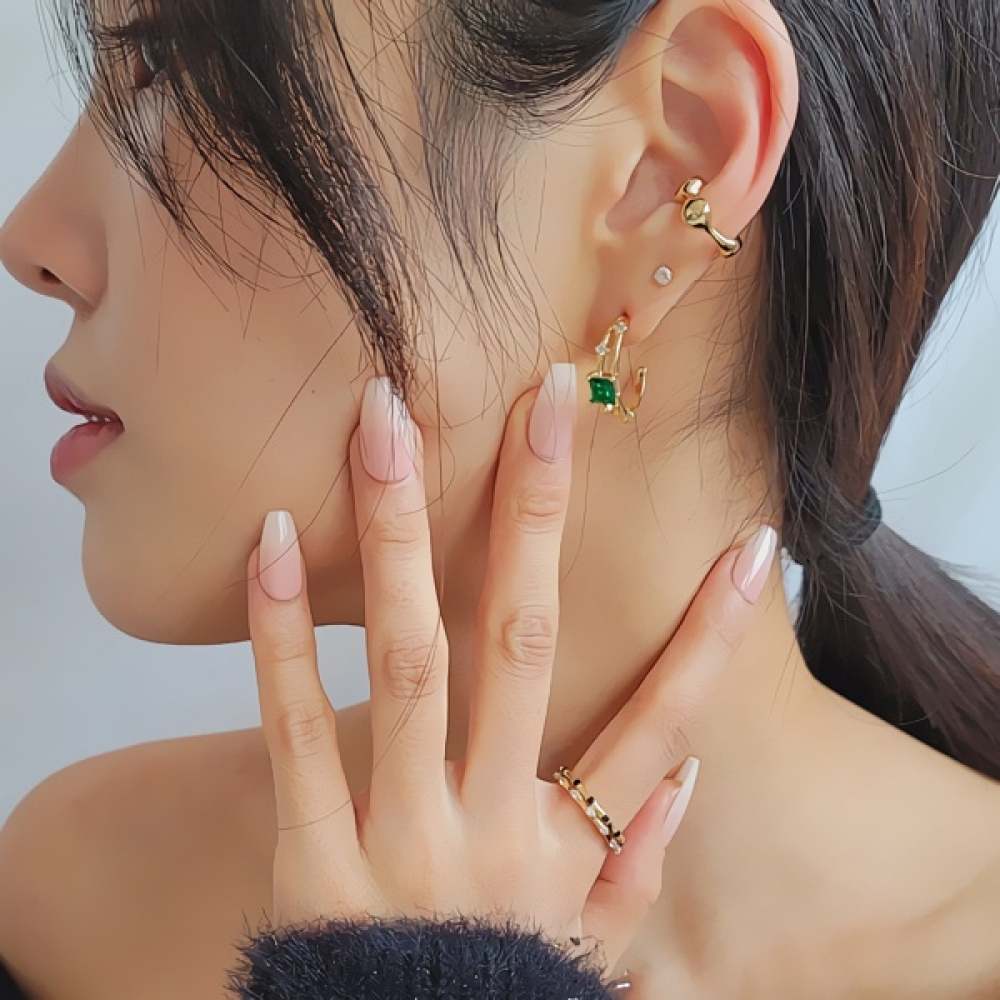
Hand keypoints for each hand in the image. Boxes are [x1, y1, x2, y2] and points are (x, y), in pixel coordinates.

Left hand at [245, 366, 776, 978]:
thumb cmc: (494, 992)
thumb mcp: (585, 946)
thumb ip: (637, 865)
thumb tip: (692, 778)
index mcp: (565, 846)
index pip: (662, 725)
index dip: (711, 639)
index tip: (751, 547)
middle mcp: (490, 827)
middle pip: (523, 645)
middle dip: (536, 515)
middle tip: (542, 403)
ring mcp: (399, 838)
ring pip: (409, 661)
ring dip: (401, 533)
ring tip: (386, 423)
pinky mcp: (311, 859)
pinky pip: (294, 732)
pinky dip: (282, 634)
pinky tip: (271, 537)